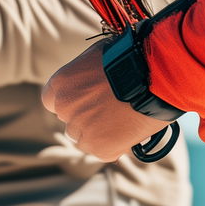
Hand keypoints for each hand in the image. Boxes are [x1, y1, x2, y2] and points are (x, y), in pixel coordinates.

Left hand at [41, 41, 168, 161]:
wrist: (153, 75)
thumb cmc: (128, 57)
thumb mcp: (96, 56)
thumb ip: (83, 72)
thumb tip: (86, 76)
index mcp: (60, 84)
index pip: (50, 100)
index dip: (69, 100)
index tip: (82, 99)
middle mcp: (65, 108)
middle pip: (70, 119)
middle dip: (85, 116)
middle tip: (109, 108)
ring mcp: (82, 131)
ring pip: (84, 138)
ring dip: (98, 131)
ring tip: (122, 118)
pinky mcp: (100, 149)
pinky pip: (103, 150)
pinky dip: (114, 144)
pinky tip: (128, 129)